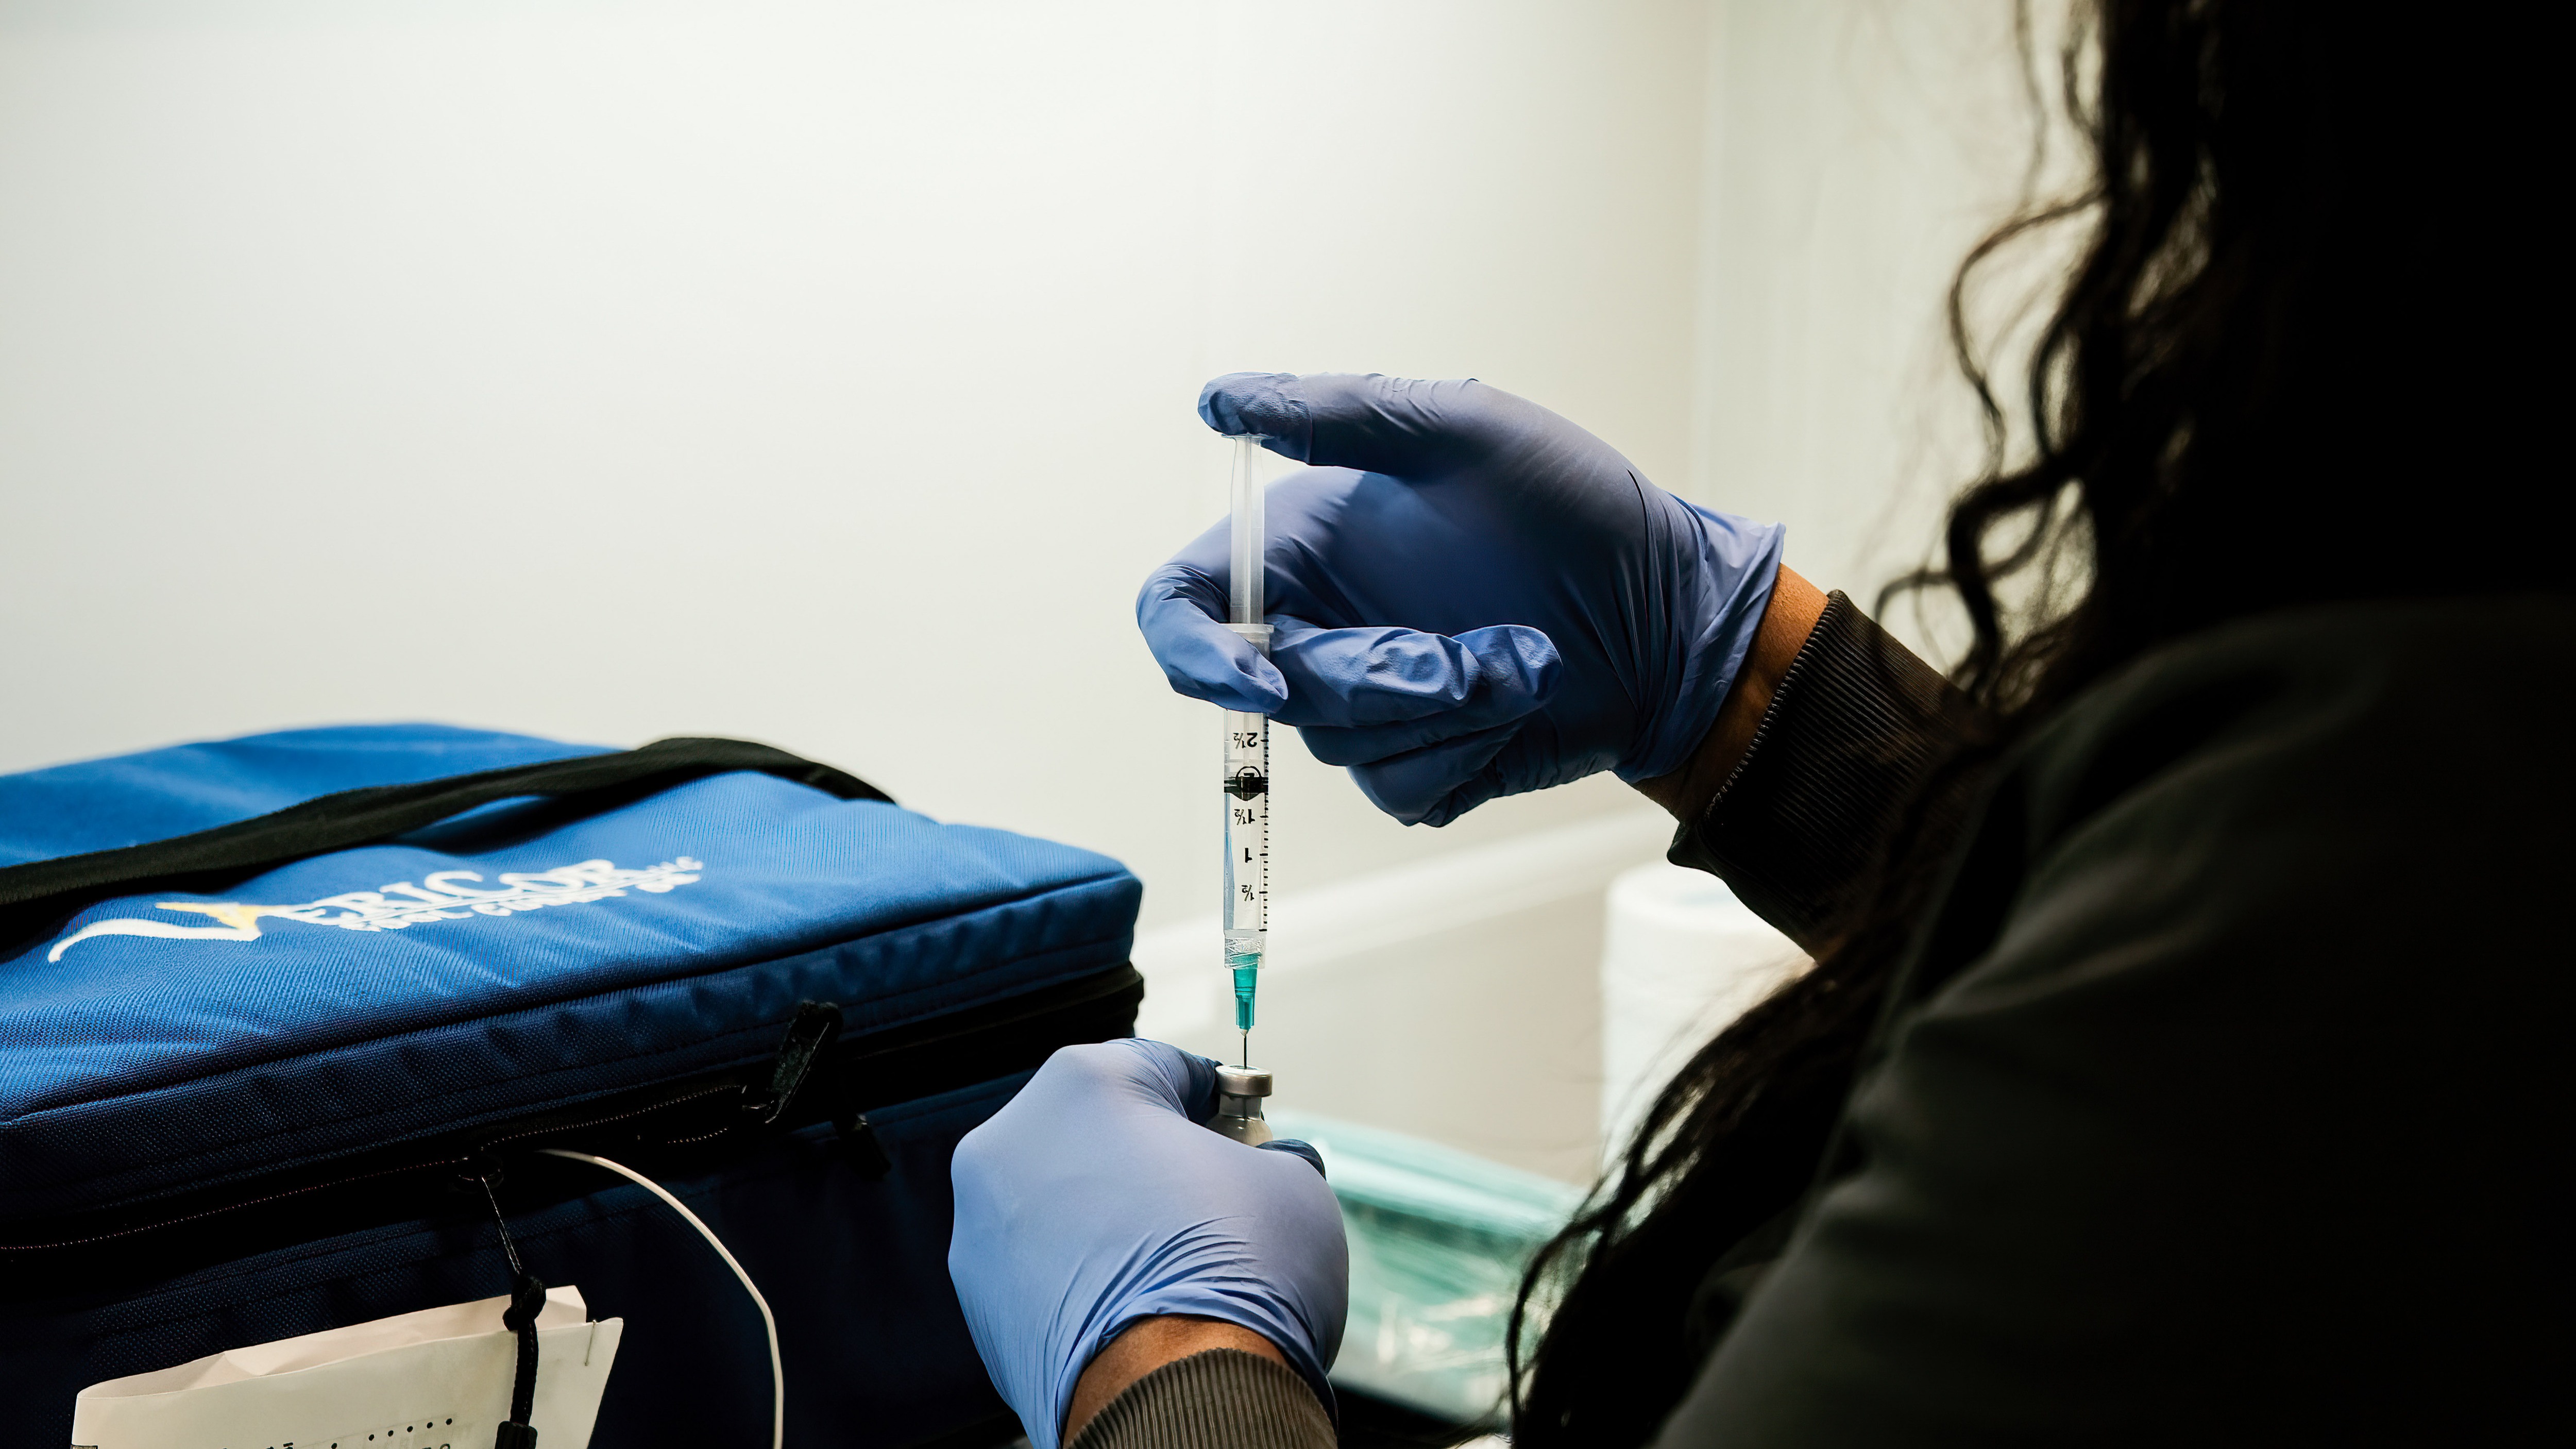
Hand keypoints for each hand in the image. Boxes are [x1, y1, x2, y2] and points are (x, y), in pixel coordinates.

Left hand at [948, 1040, 1347, 1448]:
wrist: (1183, 1401)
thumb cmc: (1237, 1280)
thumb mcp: (1293, 1183)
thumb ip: (1271, 1155)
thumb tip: (1269, 1167)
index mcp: (1081, 1085)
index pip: (1164, 1066)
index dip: (1220, 1099)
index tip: (1247, 1128)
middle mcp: (1010, 1144)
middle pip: (1101, 1130)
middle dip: (1159, 1156)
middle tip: (1217, 1196)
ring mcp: (983, 1229)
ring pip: (1065, 1199)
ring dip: (1116, 1216)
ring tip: (1177, 1261)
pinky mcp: (981, 1304)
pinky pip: (1044, 1265)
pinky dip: (1086, 1273)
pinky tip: (1138, 1303)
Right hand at [1136, 372, 1785, 824]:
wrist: (1671, 610)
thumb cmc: (1577, 509)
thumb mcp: (1459, 431)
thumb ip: (1334, 414)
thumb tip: (1217, 399)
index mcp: (1307, 543)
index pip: (1184, 606)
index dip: (1193, 650)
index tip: (1258, 675)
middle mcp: (1323, 623)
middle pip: (1271, 687)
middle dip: (1375, 677)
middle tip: (1468, 655)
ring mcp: (1371, 703)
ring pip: (1341, 744)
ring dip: (1446, 707)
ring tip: (1523, 656)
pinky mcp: (1421, 764)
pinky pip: (1401, 786)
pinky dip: (1470, 748)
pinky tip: (1521, 699)